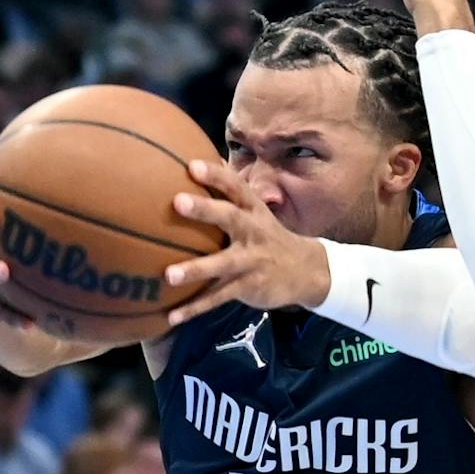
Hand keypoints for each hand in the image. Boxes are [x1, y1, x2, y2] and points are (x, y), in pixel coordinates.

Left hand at [162, 159, 330, 326]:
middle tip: (177, 202)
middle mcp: (253, 231)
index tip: (191, 165)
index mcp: (253, 210)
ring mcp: (251, 261)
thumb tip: (204, 157)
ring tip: (169, 275)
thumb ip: (230, 190)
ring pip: (222, 264)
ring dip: (196, 270)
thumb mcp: (255, 211)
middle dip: (205, 209)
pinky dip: (195, 308)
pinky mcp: (248, 287)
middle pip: (230, 217)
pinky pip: (218, 298)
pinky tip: (171, 316)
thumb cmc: (268, 236)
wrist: (306, 271)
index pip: (235, 186)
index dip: (215, 175)